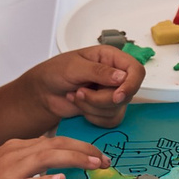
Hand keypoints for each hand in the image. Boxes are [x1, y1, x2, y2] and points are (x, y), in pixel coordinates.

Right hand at [0, 135, 108, 178]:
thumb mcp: (4, 168)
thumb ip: (27, 166)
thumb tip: (50, 169)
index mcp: (15, 148)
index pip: (54, 141)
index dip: (79, 146)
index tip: (97, 153)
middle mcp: (14, 154)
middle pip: (56, 145)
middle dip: (84, 150)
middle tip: (105, 158)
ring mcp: (8, 171)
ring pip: (46, 158)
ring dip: (74, 159)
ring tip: (94, 164)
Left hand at [23, 47, 140, 127]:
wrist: (43, 93)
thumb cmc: (54, 73)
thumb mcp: (74, 67)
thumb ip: (98, 71)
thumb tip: (121, 77)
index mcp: (111, 58)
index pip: (136, 70)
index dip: (131, 84)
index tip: (117, 96)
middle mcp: (115, 75)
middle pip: (127, 94)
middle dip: (101, 99)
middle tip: (80, 92)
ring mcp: (112, 93)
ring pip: (118, 109)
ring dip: (93, 107)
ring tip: (76, 96)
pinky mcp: (106, 109)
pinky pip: (111, 120)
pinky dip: (93, 117)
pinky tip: (80, 106)